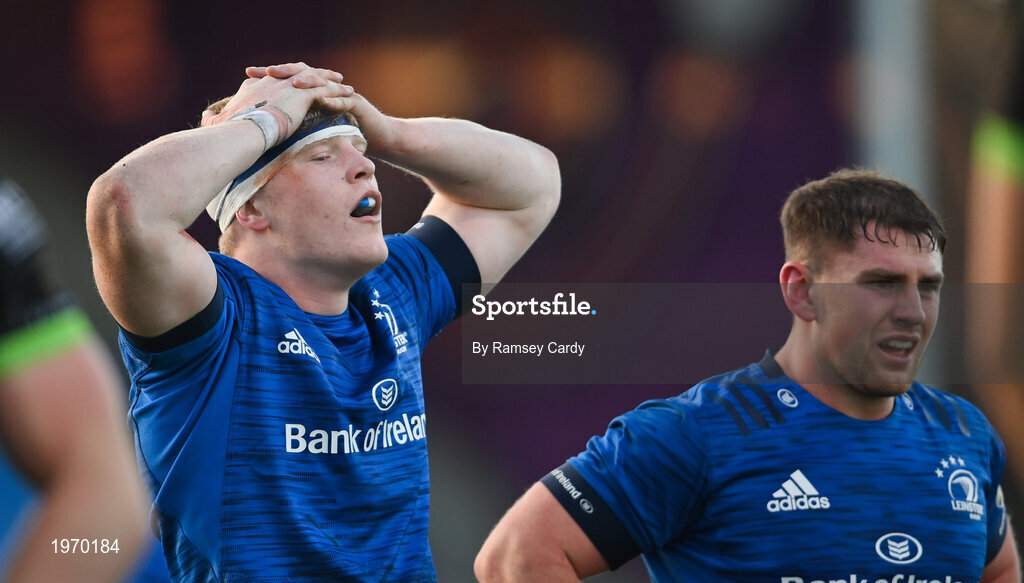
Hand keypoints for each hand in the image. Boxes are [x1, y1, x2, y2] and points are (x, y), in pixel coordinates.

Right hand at [202, 63, 352, 137]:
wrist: (243, 131)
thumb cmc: (230, 132)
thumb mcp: (218, 123)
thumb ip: (214, 119)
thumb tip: (204, 117)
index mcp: (255, 86)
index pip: (272, 80)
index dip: (283, 81)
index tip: (291, 86)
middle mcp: (273, 81)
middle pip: (296, 74)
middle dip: (311, 75)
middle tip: (323, 77)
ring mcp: (288, 84)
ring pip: (314, 79)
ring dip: (329, 80)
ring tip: (342, 82)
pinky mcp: (302, 93)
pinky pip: (325, 89)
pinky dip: (336, 90)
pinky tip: (348, 94)